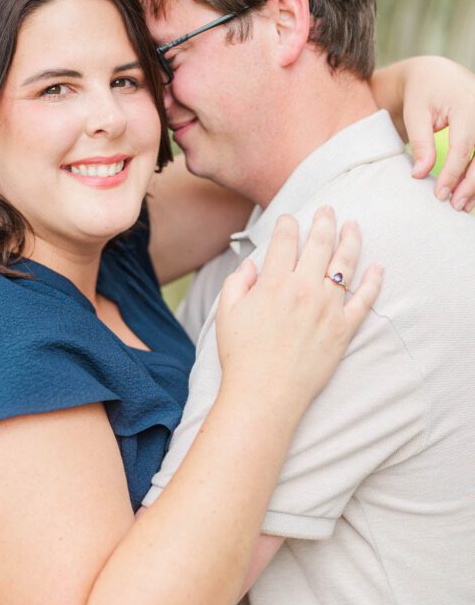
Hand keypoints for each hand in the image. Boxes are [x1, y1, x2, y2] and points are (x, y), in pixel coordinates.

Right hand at [216, 207, 382, 414]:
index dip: (286, 224)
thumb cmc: (241, 356)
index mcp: (274, 282)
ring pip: (345, 264)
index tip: (288, 220)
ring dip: (351, 240)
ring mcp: (328, 309)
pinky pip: (365, 300)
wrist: (265, 394)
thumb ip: (237, 282)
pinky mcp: (343, 330)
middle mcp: (305, 289)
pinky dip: (374, 282)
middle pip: (320, 243)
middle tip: (327, 210)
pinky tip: (378, 269)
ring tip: (353, 226)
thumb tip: (251, 265)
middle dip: (324, 220)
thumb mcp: (226, 313)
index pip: (284, 240)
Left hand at [400, 56, 474, 210]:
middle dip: (471, 183)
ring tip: (463, 205)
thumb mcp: (416, 115)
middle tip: (454, 205)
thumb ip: (421, 143)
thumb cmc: (422, 94)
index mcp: (467, 105)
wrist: (436, 75)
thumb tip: (420, 175)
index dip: (452, 173)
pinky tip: (471, 194)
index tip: (440, 195)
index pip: (463, 146)